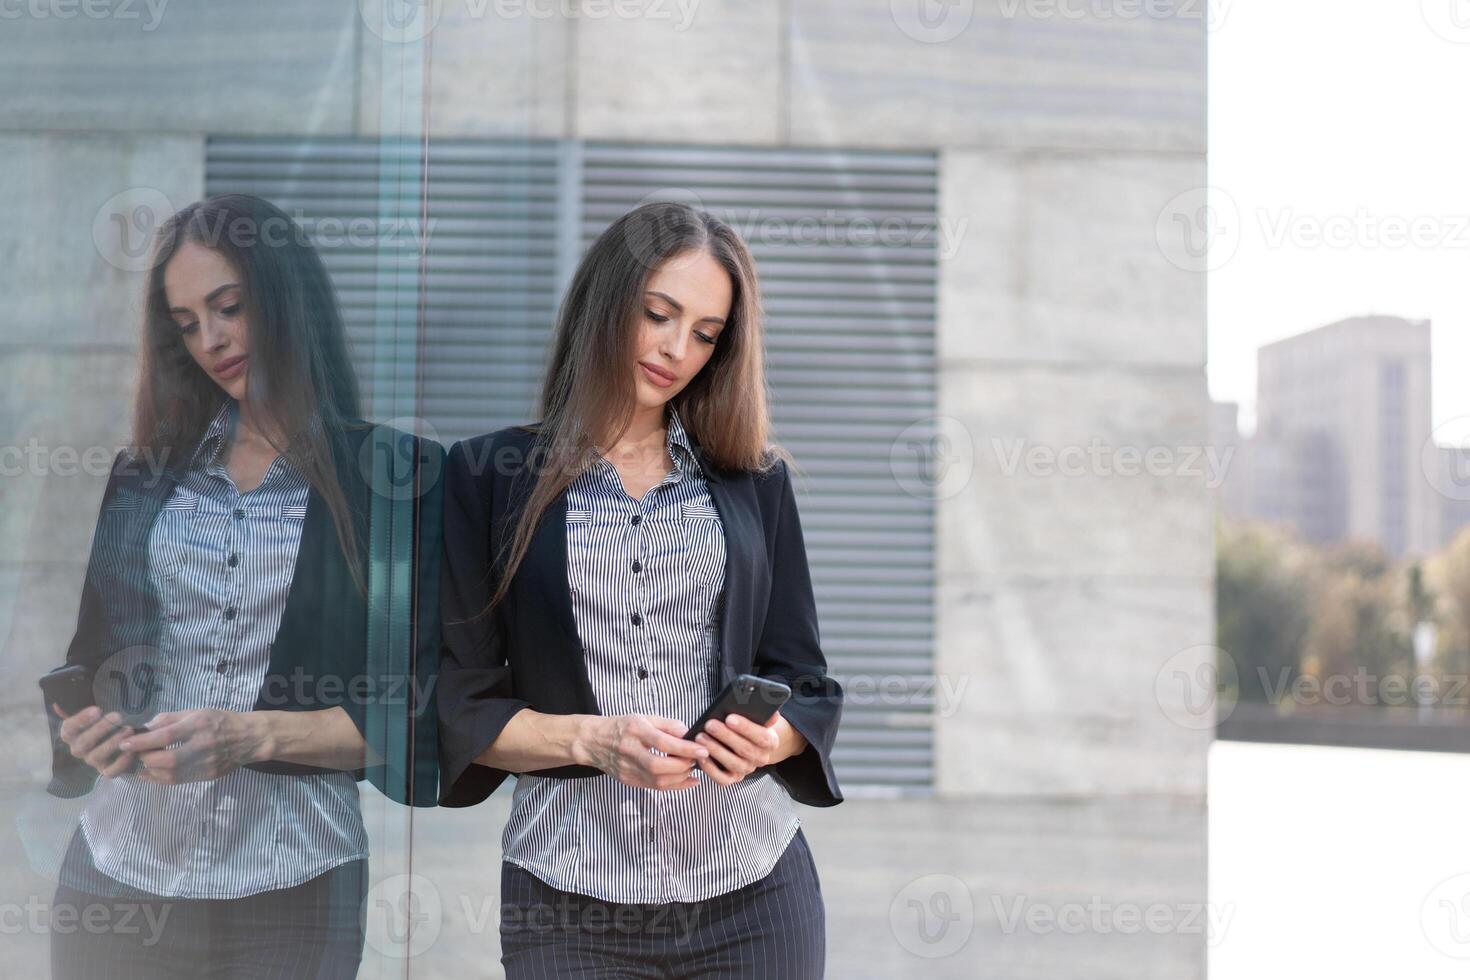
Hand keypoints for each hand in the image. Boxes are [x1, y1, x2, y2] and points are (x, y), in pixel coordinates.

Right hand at [53, 705, 137, 778]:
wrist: (119, 735)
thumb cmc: (103, 719)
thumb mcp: (94, 710)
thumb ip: (80, 703)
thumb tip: (58, 702)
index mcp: (70, 734)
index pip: (69, 729)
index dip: (81, 720)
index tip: (97, 709)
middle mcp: (77, 749)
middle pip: (83, 743)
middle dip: (100, 729)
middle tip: (117, 716)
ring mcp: (91, 761)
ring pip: (95, 757)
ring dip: (112, 744)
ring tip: (128, 730)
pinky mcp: (106, 771)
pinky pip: (110, 771)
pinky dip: (120, 763)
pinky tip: (132, 751)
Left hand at [117, 709, 267, 784]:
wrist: (249, 739)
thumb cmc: (220, 721)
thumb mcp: (197, 711)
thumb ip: (170, 718)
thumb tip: (146, 728)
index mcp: (199, 725)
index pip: (166, 736)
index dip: (142, 741)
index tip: (125, 743)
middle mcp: (202, 746)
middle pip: (167, 759)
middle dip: (146, 758)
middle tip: (136, 754)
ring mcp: (206, 764)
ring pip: (171, 775)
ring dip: (151, 770)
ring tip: (143, 763)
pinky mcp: (207, 776)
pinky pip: (178, 781)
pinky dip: (160, 778)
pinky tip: (151, 773)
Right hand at [575, 714, 710, 790]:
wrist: (593, 741)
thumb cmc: (622, 727)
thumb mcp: (644, 718)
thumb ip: (668, 725)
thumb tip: (688, 734)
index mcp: (635, 730)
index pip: (662, 742)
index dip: (684, 748)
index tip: (702, 750)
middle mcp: (629, 751)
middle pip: (658, 766)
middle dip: (682, 765)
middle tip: (697, 759)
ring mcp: (627, 769)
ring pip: (657, 781)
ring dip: (680, 777)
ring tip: (691, 768)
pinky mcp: (628, 780)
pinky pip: (654, 787)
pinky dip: (674, 786)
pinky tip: (687, 780)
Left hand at [694, 712, 803, 786]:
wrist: (747, 742)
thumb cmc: (747, 724)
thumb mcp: (756, 716)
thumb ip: (762, 712)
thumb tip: (769, 705)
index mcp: (770, 742)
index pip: (761, 736)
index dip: (746, 728)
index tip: (729, 717)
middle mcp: (761, 758)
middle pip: (745, 749)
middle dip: (726, 736)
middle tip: (709, 724)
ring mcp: (747, 770)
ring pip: (733, 763)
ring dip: (716, 750)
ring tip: (700, 737)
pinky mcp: (733, 778)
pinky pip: (722, 779)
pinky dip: (711, 769)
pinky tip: (700, 757)